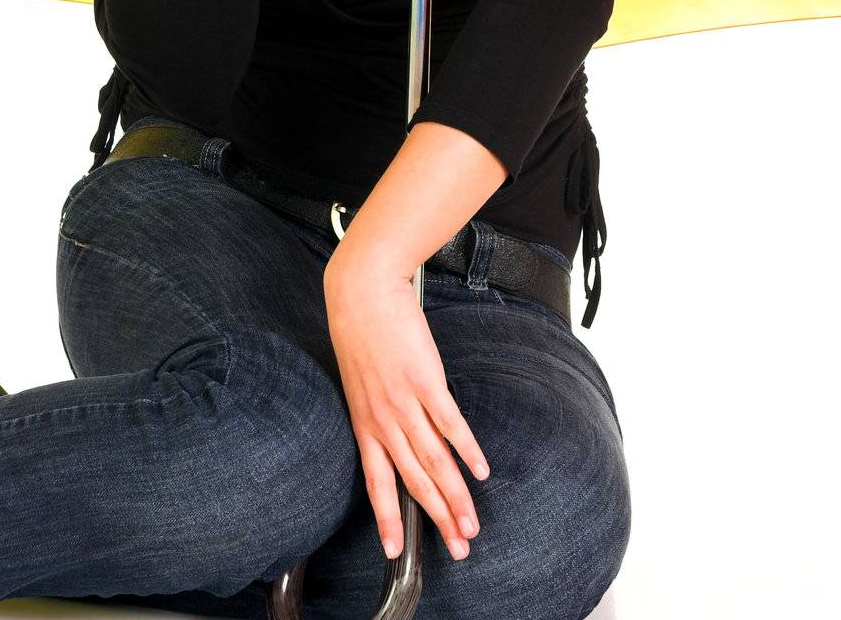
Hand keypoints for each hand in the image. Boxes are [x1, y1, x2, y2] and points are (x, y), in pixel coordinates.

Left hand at [323, 263, 489, 564]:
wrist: (362, 290)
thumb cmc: (359, 330)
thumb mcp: (359, 379)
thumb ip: (378, 409)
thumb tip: (400, 431)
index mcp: (364, 422)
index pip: (377, 482)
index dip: (388, 518)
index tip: (394, 550)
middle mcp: (383, 420)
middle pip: (414, 481)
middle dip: (436, 520)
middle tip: (457, 548)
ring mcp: (404, 402)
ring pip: (434, 462)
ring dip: (455, 497)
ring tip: (471, 525)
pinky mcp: (426, 380)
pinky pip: (450, 425)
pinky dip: (467, 450)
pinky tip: (480, 471)